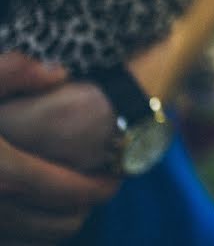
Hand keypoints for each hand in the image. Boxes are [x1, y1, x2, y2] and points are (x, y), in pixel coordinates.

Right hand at [0, 53, 117, 244]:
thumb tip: (58, 74)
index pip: (60, 190)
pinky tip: (37, 211)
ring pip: (34, 240)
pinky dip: (30, 236)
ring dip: (59, 224)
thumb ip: (12, 71)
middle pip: (54, 224)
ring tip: (73, 200)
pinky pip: (11, 244)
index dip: (93, 188)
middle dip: (83, 207)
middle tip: (100, 189)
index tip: (114, 180)